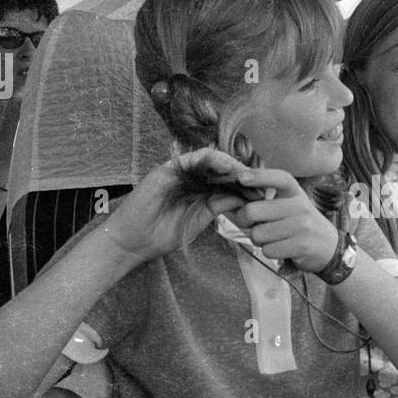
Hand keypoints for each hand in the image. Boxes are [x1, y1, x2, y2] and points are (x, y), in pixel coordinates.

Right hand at [101, 148, 249, 264]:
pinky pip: (194, 158)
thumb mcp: (199, 221)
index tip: (262, 194)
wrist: (135, 240)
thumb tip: (242, 199)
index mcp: (201, 193)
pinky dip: (212, 159)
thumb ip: (218, 208)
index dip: (246, 186)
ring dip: (232, 164)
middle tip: (260, 182)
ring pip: (212, 160)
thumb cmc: (163, 235)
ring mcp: (181, 172)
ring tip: (246, 174)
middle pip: (223, 170)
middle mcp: (193, 180)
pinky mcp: (170, 169)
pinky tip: (227, 168)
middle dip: (243, 174)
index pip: (228, 183)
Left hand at [226, 167, 339, 272]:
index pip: (278, 178)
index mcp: (295, 192)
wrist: (328, 246)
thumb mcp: (290, 205)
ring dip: (258, 240)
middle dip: (244, 221)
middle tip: (250, 225)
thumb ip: (266, 202)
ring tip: (271, 238)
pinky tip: (280, 248)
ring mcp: (302, 225)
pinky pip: (269, 250)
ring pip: (258, 234)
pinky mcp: (302, 245)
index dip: (259, 176)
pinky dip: (269, 252)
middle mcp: (300, 206)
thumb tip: (233, 202)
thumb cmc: (300, 224)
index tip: (241, 178)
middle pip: (253, 211)